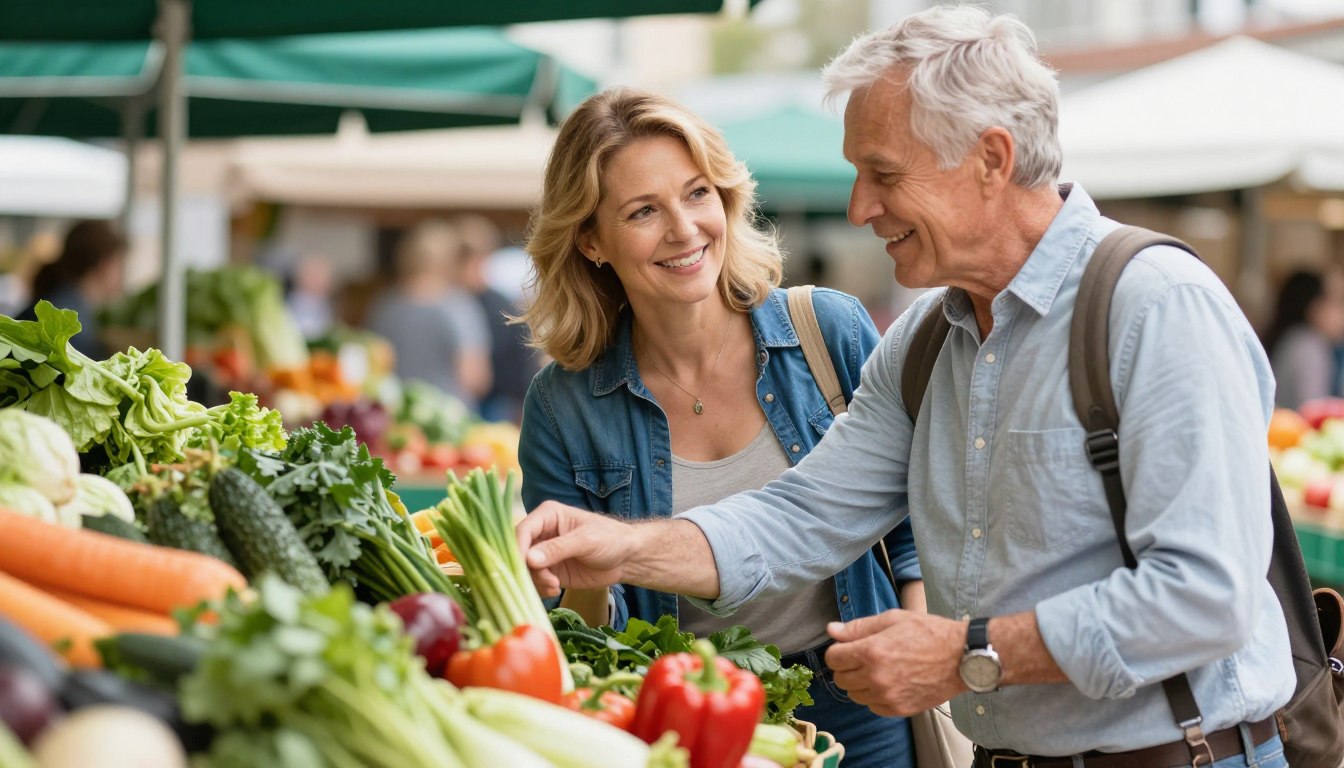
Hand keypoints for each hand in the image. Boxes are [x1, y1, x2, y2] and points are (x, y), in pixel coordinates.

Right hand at [516, 501, 636, 596]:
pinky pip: (534, 582)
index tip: (522, 567)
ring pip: (524, 569)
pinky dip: (540, 589)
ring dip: (536, 581)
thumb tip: (529, 558)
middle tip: (546, 580)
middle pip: (518, 552)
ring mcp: (543, 554)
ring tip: (554, 586)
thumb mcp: (586, 541)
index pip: (522, 530)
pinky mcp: (549, 572)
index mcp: (548, 516)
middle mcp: (541, 533)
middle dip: (527, 569)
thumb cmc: (610, 539)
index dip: (517, 548)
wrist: (626, 559)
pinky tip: (555, 590)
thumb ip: (558, 548)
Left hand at [824, 610, 966, 716]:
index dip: (838, 651)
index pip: (833, 658)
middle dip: (847, 667)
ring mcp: (888, 696)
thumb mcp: (892, 619)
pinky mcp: (899, 709)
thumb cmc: (929, 633)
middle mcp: (876, 677)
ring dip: (860, 683)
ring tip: (879, 670)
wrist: (961, 657)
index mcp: (871, 652)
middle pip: (840, 679)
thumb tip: (832, 630)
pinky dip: (875, 696)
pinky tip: (890, 683)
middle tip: (863, 658)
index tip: (848, 648)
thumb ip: (858, 627)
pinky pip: (873, 706)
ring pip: (855, 695)